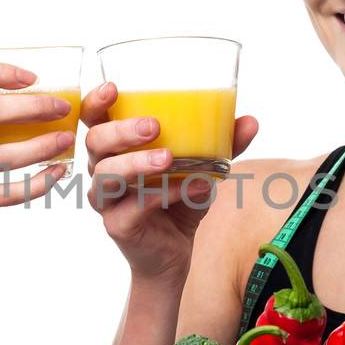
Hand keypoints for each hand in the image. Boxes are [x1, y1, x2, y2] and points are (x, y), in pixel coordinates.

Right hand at [80, 81, 258, 281]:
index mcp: (115, 149)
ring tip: (168, 159)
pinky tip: (192, 190)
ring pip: (107, 175)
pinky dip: (164, 195)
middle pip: (95, 142)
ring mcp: (106, 200)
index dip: (95, 102)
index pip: (93, 119)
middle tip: (154, 126)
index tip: (114, 88)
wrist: (173, 256)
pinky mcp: (117, 226)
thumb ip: (222, 147)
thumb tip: (251, 122)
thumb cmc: (179, 203)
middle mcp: (103, 171)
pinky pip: (134, 208)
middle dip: (122, 131)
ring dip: (137, 163)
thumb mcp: (202, 170)